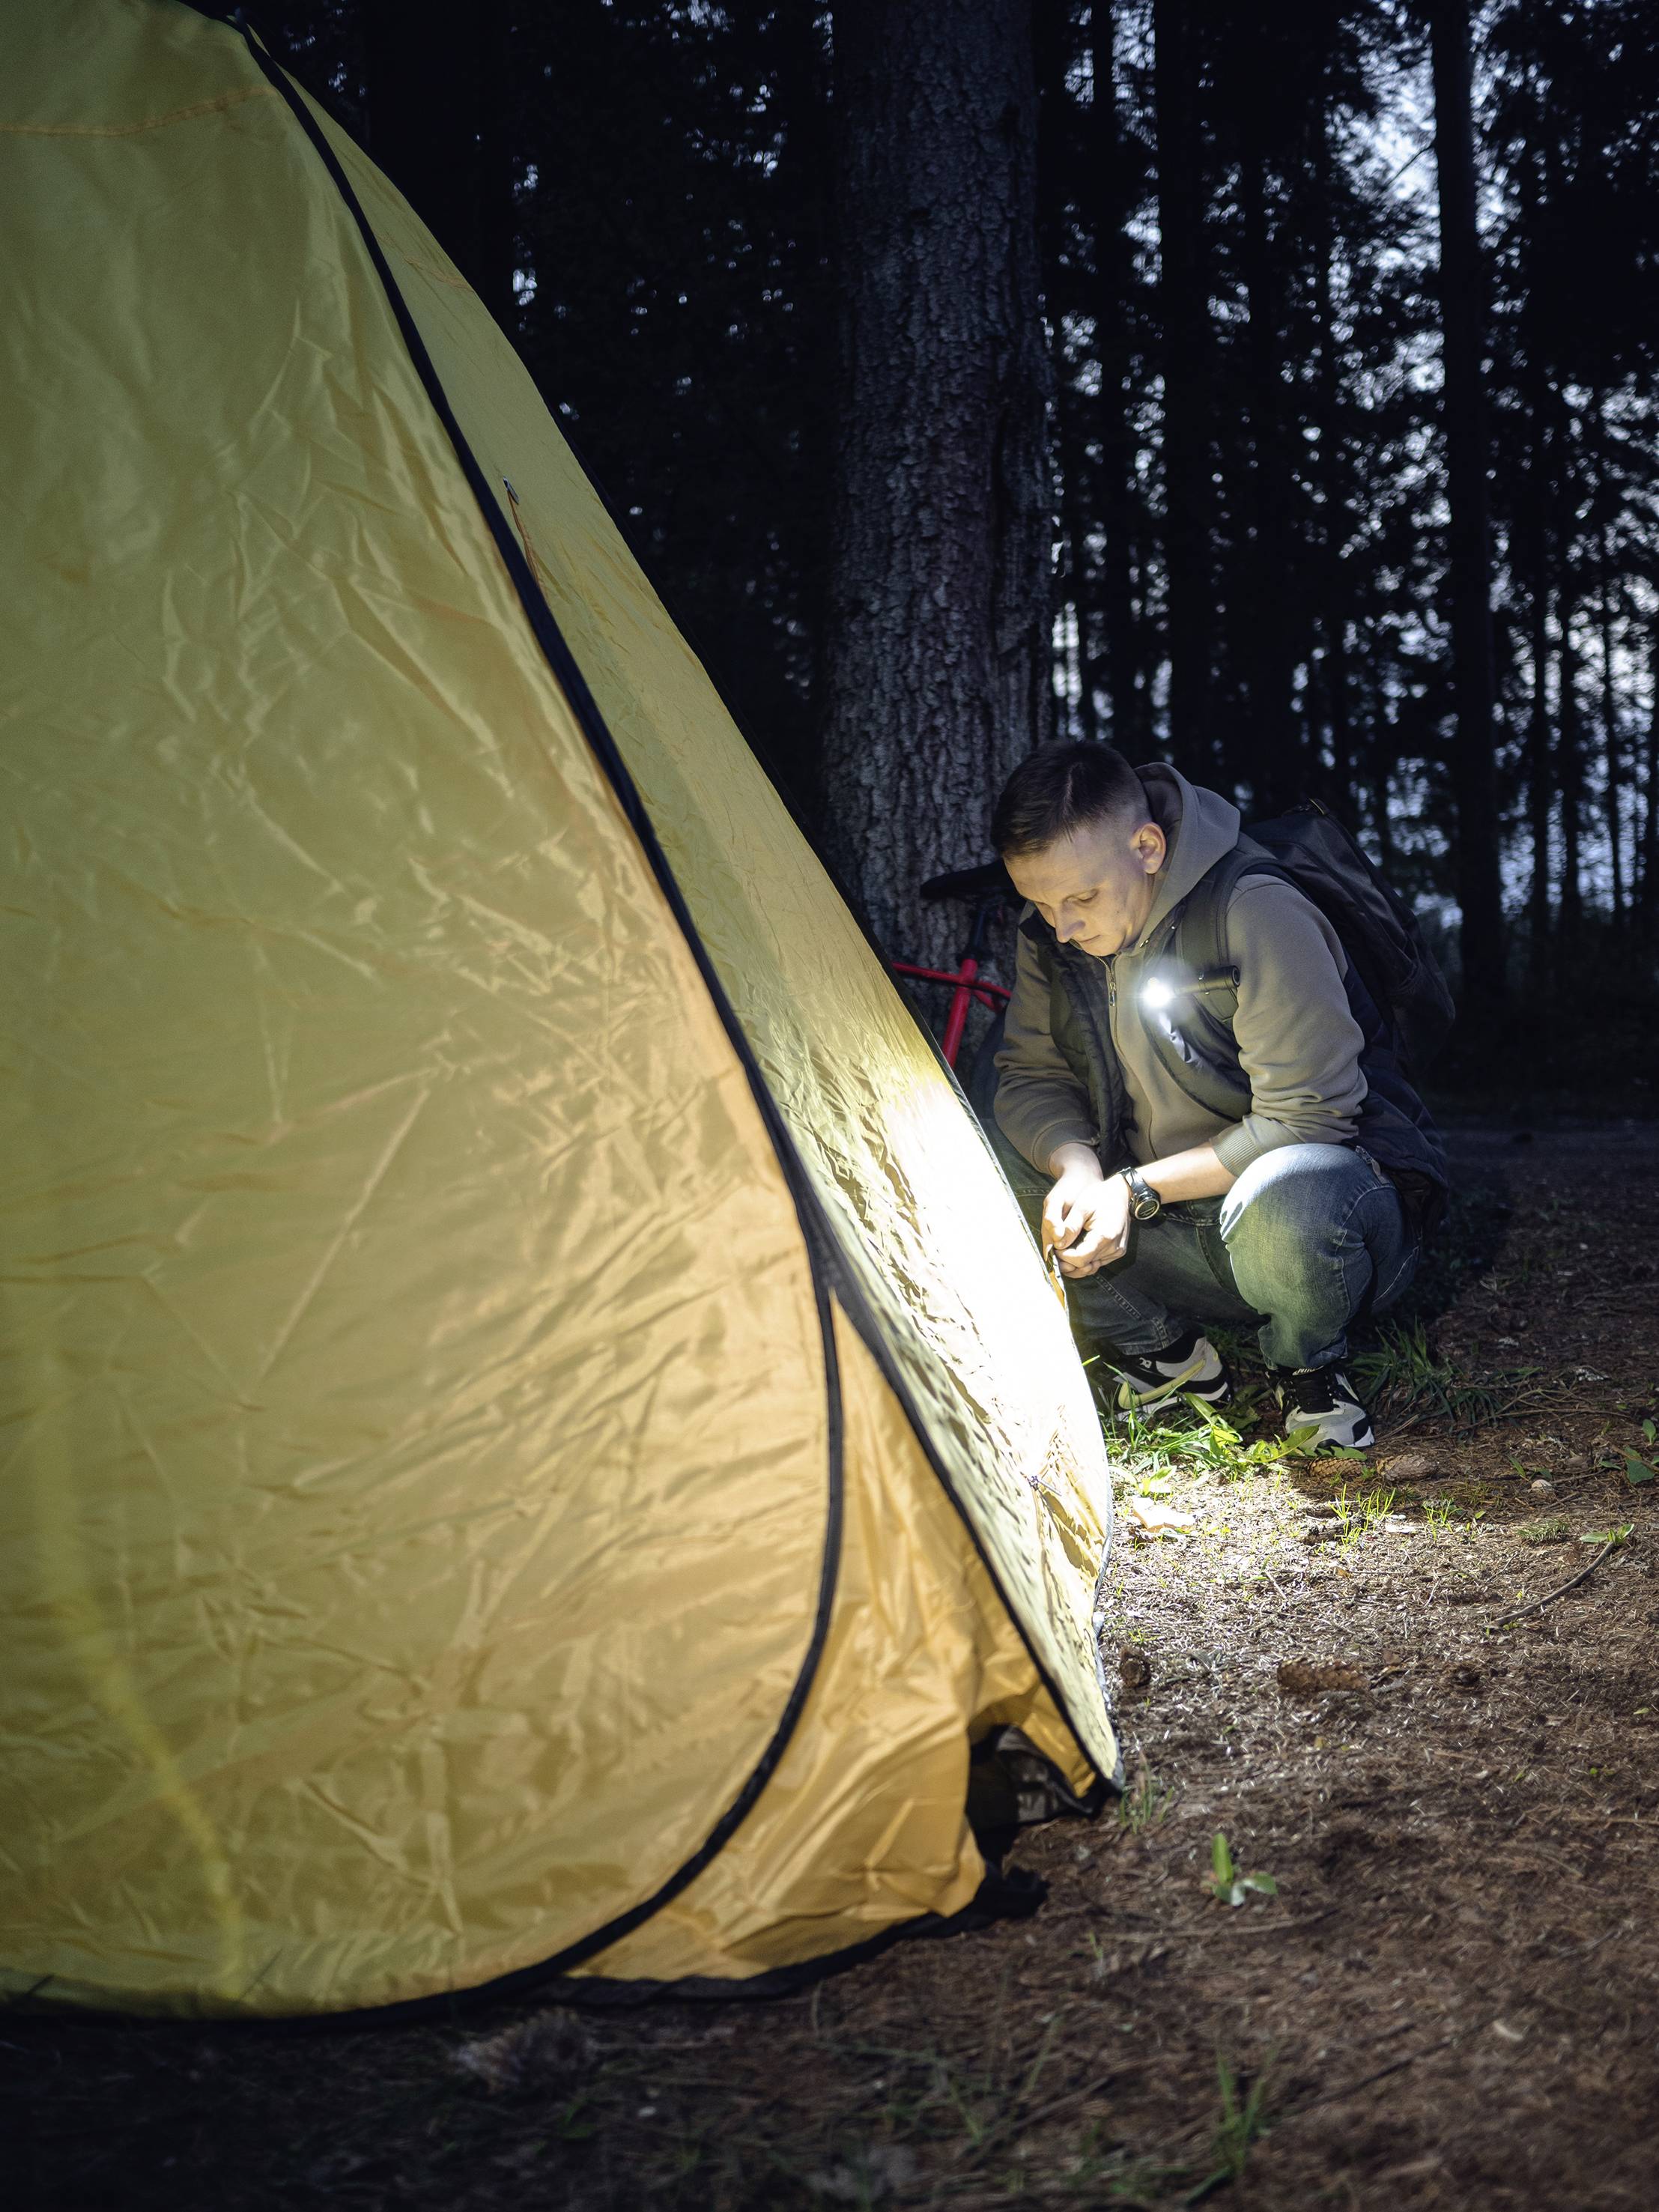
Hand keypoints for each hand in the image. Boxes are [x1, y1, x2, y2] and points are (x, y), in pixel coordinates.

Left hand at [1041, 1154, 1129, 1277]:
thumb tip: (1058, 1243)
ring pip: (1091, 1267)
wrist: (1121, 1193)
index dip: (1064, 1257)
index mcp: (1105, 1235)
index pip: (1080, 1259)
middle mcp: (1114, 1247)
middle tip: (1056, 1249)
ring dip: (1075, 1263)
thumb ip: (1070, 1225)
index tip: (1055, 1247)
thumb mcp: (1082, 1206)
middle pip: (1085, 1265)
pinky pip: (1098, 1262)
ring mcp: (1117, 1251)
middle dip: (1067, 1260)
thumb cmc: (1100, 1196)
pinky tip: (1076, 1249)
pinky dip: (1086, 1260)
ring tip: (1064, 1250)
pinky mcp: (1118, 1252)